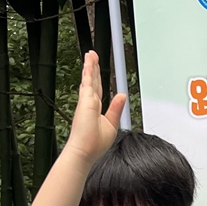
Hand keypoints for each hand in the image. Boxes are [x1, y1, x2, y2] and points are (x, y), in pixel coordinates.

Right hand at [67, 50, 126, 164]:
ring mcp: (86, 101)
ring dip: (90, 65)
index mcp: (95, 109)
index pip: (97, 89)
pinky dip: (89, 70)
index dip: (97, 79)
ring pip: (89, 78)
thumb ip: (116, 108)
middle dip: (93, 68)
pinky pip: (88, 81)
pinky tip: (90, 62)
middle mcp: (89, 103)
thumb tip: (122, 95)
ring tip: (90, 54)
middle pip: (93, 81)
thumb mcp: (111, 124)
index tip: (97, 70)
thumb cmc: (94, 144)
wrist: (84, 151)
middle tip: (92, 56)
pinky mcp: (85, 100)